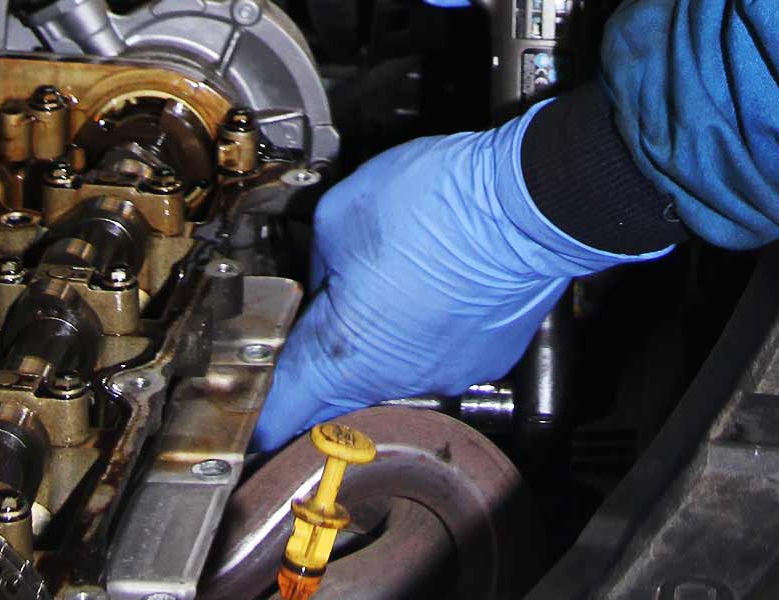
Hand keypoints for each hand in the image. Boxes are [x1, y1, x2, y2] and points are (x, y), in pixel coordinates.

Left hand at [252, 101, 668, 451]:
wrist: (529, 201)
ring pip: (390, 375)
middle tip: (302, 341)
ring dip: (376, 345)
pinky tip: (426, 290)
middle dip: (314, 376)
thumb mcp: (337, 218)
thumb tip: (321, 278)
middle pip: (336, 398)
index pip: (283, 414)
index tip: (249, 417)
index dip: (258, 416)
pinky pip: (435, 356)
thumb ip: (316, 265)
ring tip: (380, 292)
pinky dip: (424, 333)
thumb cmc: (438, 205)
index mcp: (345, 354)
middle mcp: (396, 379)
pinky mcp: (484, 360)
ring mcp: (445, 374)